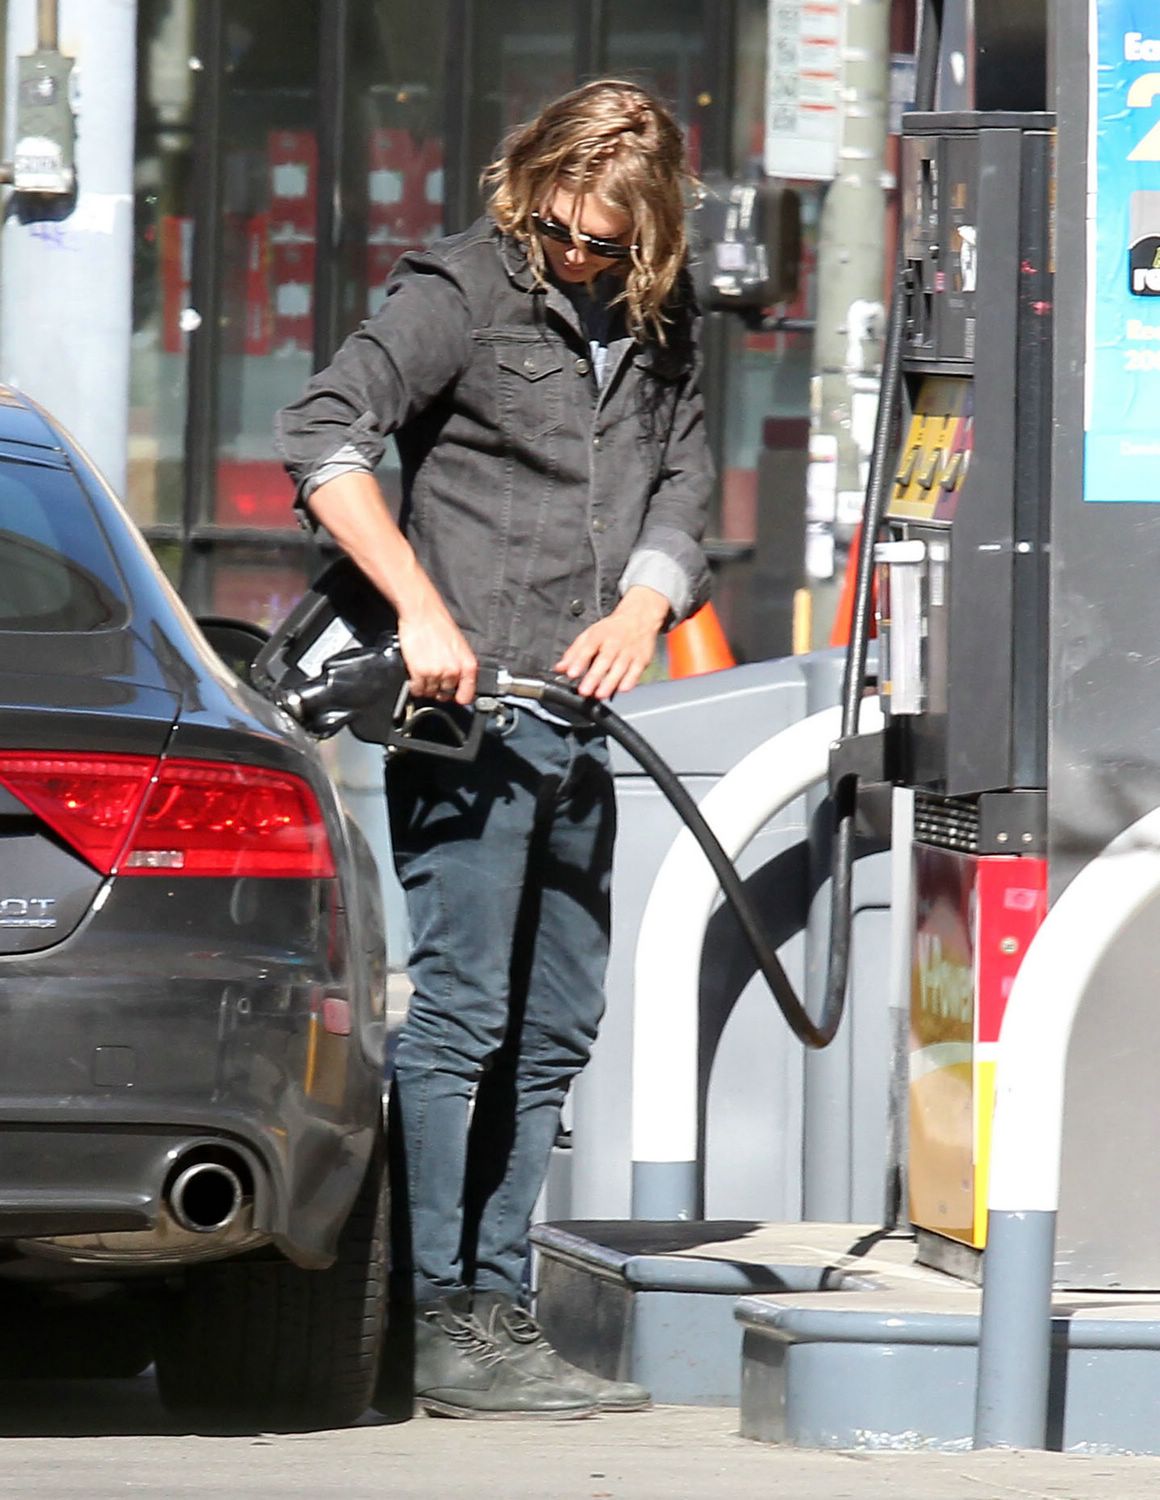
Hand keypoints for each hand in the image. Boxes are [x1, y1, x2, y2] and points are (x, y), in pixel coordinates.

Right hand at [397, 605, 477, 705]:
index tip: (455, 698)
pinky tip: (415, 677)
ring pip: (430, 692)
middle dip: (439, 689)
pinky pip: (417, 689)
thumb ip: (460, 666)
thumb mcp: (459, 646)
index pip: (467, 695)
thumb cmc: (439, 625)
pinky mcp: (420, 672)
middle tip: (433, 678)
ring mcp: (437, 673)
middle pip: (446, 694)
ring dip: (426, 687)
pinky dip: (415, 686)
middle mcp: (454, 671)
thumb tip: (458, 682)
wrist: (422, 613)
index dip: (459, 698)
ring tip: (423, 673)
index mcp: (468, 665)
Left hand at [554, 587, 669, 698]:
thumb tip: (559, 668)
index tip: (572, 674)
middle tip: (584, 691)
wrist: (639, 617)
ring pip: (620, 668)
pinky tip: (621, 690)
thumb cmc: (611, 629)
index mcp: (599, 635)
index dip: (579, 662)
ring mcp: (630, 651)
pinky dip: (629, 681)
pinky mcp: (642, 659)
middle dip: (594, 677)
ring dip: (610, 683)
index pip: (587, 648)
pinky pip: (636, 671)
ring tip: (599, 695)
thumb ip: (574, 653)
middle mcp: (615, 642)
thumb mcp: (589, 635)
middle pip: (604, 660)